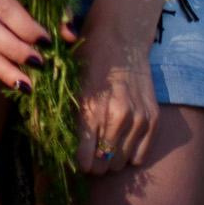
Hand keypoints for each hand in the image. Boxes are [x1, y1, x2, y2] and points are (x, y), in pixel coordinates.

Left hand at [72, 0, 158, 174]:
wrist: (120, 38)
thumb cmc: (87, 59)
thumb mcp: (67, 84)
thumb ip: (62, 114)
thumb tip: (50, 143)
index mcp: (90, 109)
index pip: (84, 160)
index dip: (76, 162)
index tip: (73, 156)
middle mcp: (117, 118)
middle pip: (103, 166)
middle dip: (93, 164)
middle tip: (88, 151)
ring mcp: (138, 119)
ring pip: (122, 163)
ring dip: (111, 159)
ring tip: (103, 145)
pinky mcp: (153, 118)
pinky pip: (141, 155)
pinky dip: (130, 153)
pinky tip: (120, 140)